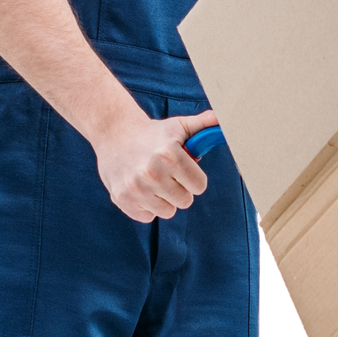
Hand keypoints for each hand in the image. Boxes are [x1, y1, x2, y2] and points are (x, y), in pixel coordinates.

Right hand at [92, 107, 218, 222]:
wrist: (113, 133)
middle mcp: (152, 173)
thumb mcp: (179, 126)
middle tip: (167, 174)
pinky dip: (146, 206)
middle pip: (185, 201)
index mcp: (169, 155)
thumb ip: (204, 126)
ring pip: (167, 211)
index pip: (199, 186)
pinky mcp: (122, 199)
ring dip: (164, 200)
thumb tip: (223, 119)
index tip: (185, 170)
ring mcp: (135, 188)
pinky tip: (140, 188)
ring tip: (153, 181)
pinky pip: (148, 217)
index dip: (194, 179)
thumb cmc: (153, 133)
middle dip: (180, 189)